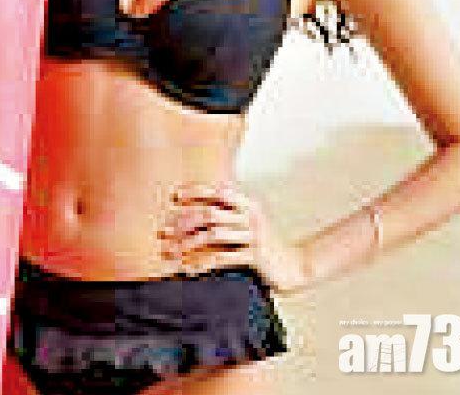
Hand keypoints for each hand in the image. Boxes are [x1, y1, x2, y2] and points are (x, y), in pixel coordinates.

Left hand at [159, 181, 309, 295]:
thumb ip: (229, 213)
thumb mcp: (250, 223)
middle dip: (183, 220)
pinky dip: (202, 263)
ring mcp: (253, 235)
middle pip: (210, 212)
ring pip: (212, 234)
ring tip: (169, 250)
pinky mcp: (254, 256)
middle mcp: (250, 216)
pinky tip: (188, 269)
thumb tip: (196, 210)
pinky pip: (222, 257)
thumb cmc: (266, 244)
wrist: (296, 265)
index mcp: (248, 204)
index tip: (173, 197)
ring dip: (187, 243)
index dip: (194, 191)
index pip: (217, 191)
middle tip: (164, 230)